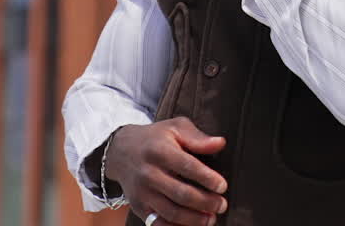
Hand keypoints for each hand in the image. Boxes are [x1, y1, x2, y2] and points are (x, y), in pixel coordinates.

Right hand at [106, 118, 228, 225]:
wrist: (121, 151)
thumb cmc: (155, 139)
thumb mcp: (175, 128)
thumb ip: (198, 138)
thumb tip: (220, 143)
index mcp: (160, 151)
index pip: (187, 166)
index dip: (207, 178)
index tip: (223, 186)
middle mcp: (149, 173)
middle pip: (181, 193)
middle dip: (205, 202)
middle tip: (221, 205)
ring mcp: (142, 192)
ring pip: (171, 211)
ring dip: (194, 219)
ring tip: (211, 218)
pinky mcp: (138, 206)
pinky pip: (158, 223)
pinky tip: (192, 225)